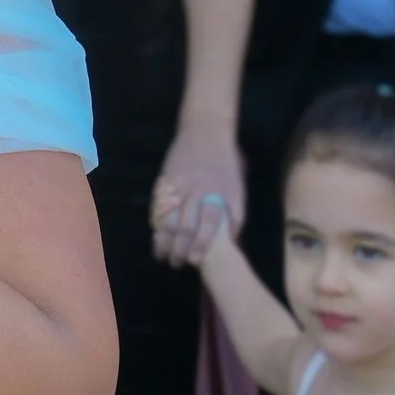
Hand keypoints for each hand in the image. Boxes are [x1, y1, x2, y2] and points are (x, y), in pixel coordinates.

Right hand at [151, 118, 245, 267]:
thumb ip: (234, 215)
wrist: (205, 131)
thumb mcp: (238, 189)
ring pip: (168, 216)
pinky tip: (155, 233)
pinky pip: (158, 204)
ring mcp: (177, 185)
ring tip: (161, 254)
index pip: (208, 224)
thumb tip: (230, 242)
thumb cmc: (227, 163)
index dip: (201, 244)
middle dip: (178, 247)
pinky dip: (155, 221)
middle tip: (176, 264)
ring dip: (163, 238)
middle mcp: (196, 191)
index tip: (195, 262)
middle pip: (184, 224)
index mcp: (217, 193)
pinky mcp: (164, 180)